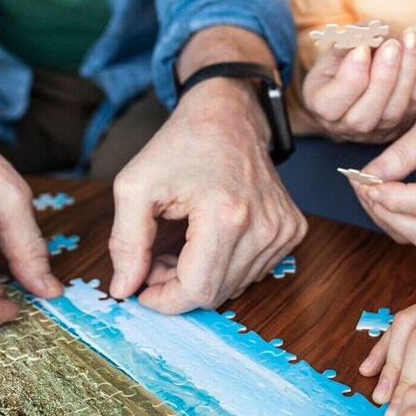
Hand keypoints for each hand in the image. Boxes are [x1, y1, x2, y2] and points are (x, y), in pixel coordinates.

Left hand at [108, 78, 306, 312]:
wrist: (227, 116)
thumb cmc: (180, 145)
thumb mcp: (134, 187)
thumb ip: (125, 243)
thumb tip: (124, 290)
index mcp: (226, 216)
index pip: (197, 290)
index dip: (164, 299)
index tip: (143, 286)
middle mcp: (263, 227)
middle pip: (216, 293)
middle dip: (179, 285)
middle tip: (157, 258)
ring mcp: (282, 230)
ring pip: (234, 286)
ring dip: (202, 275)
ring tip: (182, 243)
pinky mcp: (292, 230)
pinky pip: (253, 271)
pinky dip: (225, 265)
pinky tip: (209, 239)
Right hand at [300, 26, 415, 142]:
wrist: (362, 71)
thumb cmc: (343, 58)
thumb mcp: (337, 47)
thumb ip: (350, 42)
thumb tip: (375, 35)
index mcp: (322, 108)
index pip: (331, 105)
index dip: (349, 78)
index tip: (361, 49)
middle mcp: (348, 127)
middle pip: (364, 117)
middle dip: (382, 78)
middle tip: (392, 45)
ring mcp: (379, 130)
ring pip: (395, 111)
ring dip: (407, 71)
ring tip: (411, 36)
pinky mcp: (405, 122)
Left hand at [351, 81, 415, 249]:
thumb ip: (403, 152)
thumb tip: (369, 178)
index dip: (400, 198)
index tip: (370, 184)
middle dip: (391, 215)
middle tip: (363, 188)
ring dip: (387, 219)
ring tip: (365, 189)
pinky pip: (415, 232)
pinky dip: (391, 218)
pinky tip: (377, 194)